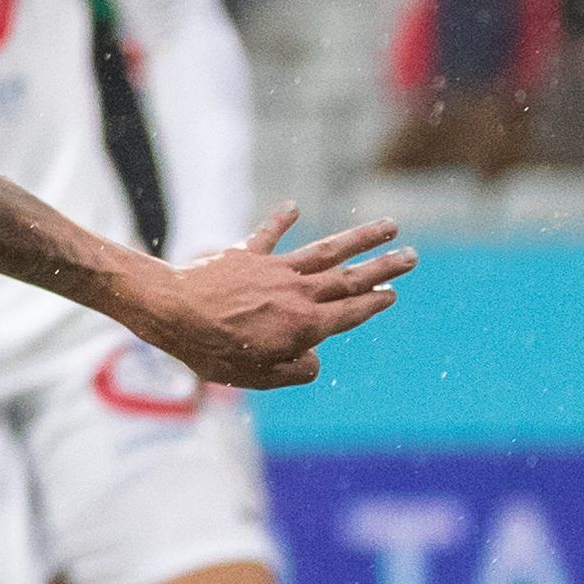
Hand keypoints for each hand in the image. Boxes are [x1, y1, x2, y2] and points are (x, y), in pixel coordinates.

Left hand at [125, 208, 413, 388]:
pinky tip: (294, 206)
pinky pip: (269, 233)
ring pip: (326, 250)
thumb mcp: (257, 377)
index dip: (374, 304)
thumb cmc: (211, 350)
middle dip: (384, 267)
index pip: (352, 312)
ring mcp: (274, 269)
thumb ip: (294, 371)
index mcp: (306, 324)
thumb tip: (314, 358)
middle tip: (412, 256)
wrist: (172, 312)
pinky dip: (282, 219)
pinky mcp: (247, 254)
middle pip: (350, 278)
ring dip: (360, 237)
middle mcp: (298, 292)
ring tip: (390, 224)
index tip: (392, 294)